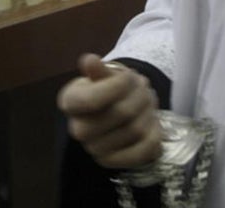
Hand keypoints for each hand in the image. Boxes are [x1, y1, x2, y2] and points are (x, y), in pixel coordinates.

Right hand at [57, 54, 161, 169]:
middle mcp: (78, 130)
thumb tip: (90, 61)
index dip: (116, 87)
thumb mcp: (102, 75)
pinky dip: (155, 133)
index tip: (128, 77)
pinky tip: (152, 122)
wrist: (110, 111)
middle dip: (138, 96)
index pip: (92, 100)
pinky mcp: (114, 163)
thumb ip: (98, 69)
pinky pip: (144, 149)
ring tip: (148, 101)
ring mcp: (95, 150)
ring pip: (136, 129)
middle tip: (143, 87)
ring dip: (148, 111)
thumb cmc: (106, 88)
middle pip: (120, 113)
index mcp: (70, 103)